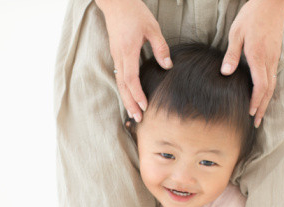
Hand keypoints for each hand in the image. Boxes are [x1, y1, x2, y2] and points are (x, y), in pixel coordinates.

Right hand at [96, 0, 172, 122]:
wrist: (116, 2)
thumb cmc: (134, 12)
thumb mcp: (152, 27)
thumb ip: (160, 47)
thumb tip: (167, 65)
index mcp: (127, 50)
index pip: (131, 78)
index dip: (137, 93)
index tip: (144, 105)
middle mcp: (119, 56)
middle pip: (123, 85)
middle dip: (130, 103)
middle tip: (138, 118)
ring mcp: (116, 56)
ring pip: (119, 83)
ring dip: (126, 99)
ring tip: (133, 112)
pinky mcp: (116, 55)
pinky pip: (119, 76)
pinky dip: (125, 89)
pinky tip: (130, 96)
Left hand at [221, 0, 283, 127]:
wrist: (272, 3)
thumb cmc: (252, 16)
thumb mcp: (236, 33)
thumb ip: (232, 54)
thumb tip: (226, 73)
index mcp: (258, 55)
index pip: (261, 85)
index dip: (256, 100)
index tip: (251, 112)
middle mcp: (269, 60)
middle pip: (268, 90)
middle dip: (262, 108)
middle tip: (257, 123)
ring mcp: (274, 58)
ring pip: (272, 85)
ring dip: (266, 101)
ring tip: (260, 114)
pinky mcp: (275, 55)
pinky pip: (273, 77)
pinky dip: (268, 91)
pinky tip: (263, 97)